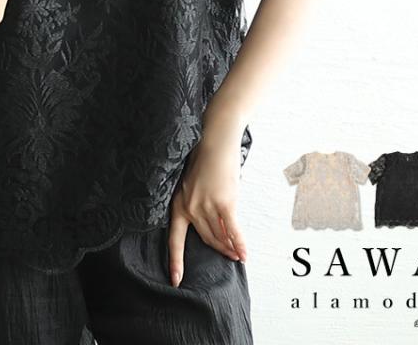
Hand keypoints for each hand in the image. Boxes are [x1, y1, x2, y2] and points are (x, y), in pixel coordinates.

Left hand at [167, 108, 248, 286]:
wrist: (214, 138)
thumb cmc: (205, 157)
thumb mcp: (192, 182)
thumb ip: (197, 202)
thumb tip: (211, 222)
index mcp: (178, 203)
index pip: (174, 239)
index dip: (175, 260)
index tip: (175, 279)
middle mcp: (190, 207)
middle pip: (205, 237)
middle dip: (218, 248)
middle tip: (229, 256)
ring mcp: (207, 206)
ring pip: (219, 235)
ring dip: (230, 248)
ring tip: (237, 255)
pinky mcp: (224, 203)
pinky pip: (233, 230)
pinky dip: (239, 244)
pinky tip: (244, 254)